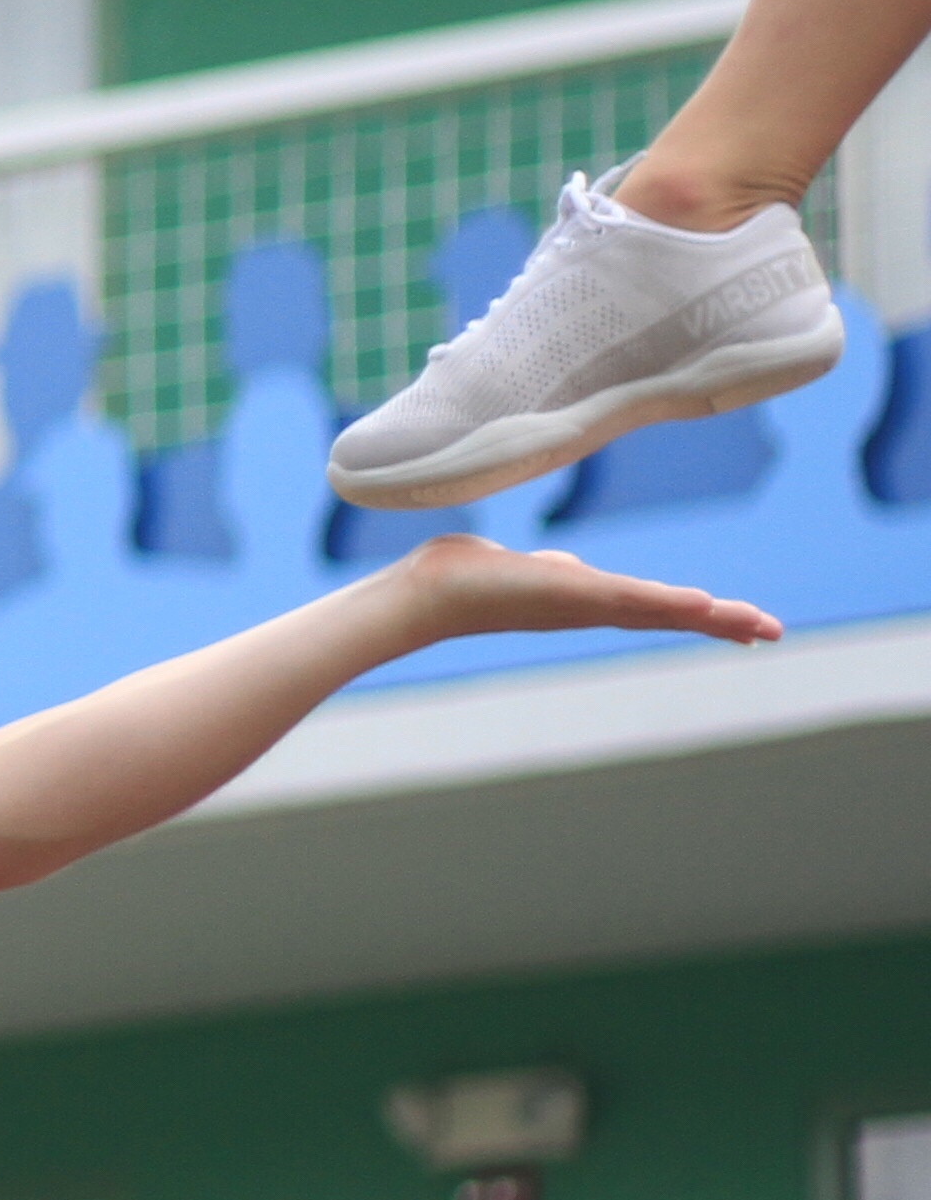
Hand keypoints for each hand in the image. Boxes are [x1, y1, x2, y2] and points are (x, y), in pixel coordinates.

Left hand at [378, 532, 779, 650]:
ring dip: (710, 615)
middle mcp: (591, 607)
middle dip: (722, 622)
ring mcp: (584, 603)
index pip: (653, 608)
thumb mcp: (523, 568)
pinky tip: (703, 605)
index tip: (739, 623)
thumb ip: (550, 570)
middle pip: (670, 614)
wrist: (427, 592)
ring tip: (756, 623)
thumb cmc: (464, 577)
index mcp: (585, 600)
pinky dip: (669, 602)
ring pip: (661, 609)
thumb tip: (564, 567)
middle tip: (772, 631)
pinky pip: (632, 598)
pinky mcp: (571, 593)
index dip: (696, 614)